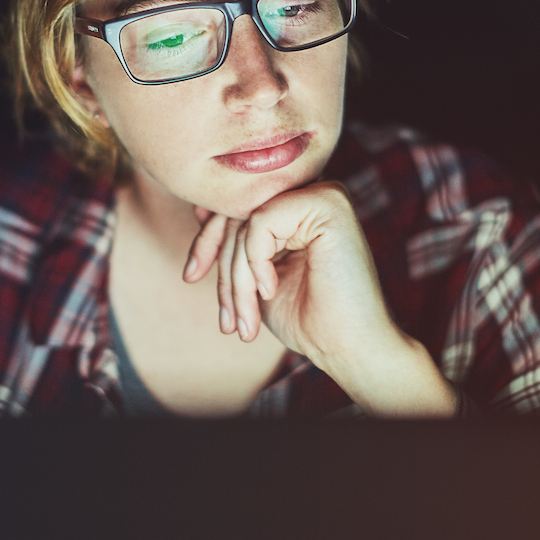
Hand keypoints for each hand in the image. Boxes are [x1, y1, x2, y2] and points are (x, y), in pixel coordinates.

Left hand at [183, 181, 456, 416]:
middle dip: (222, 269)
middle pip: (238, 213)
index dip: (207, 240)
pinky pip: (260, 222)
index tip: (191, 275)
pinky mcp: (328, 202)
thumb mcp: (254, 276)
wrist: (348, 348)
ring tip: (245, 320)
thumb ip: (233, 242)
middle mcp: (312, 191)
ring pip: (246, 222)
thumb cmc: (305, 318)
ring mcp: (323, 193)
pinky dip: (255, 263)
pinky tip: (271, 291)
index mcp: (298, 206)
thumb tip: (199, 207)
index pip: (236, 208)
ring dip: (236, 279)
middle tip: (226, 319)